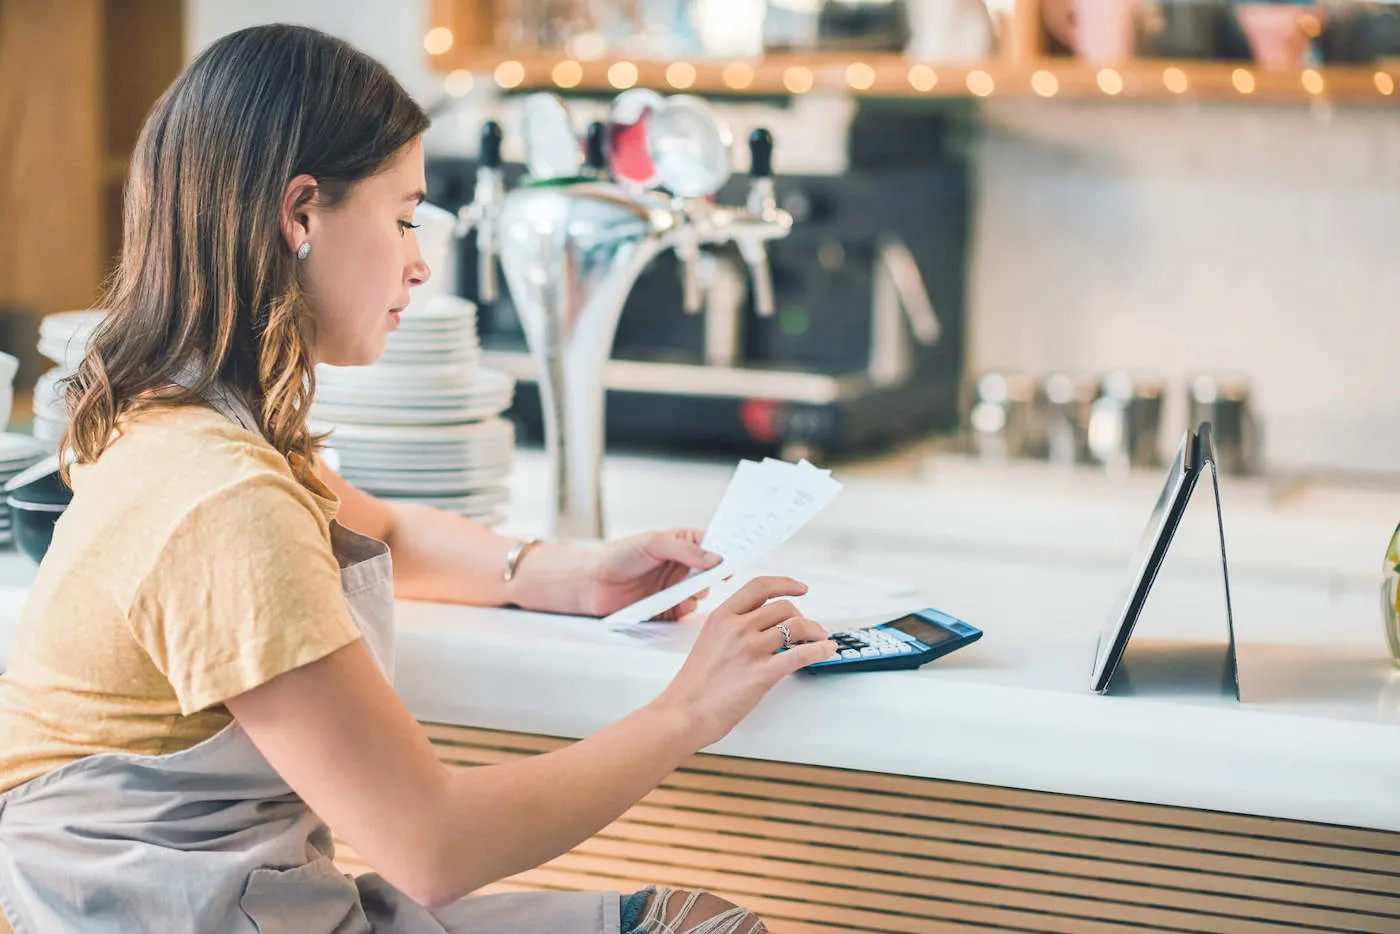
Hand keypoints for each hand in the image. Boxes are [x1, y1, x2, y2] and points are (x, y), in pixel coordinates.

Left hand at [587, 528, 721, 619]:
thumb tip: (716, 558)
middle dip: (712, 576)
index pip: (712, 545)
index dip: (725, 551)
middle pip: (710, 572)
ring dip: (699, 593)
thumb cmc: (619, 555)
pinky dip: (686, 609)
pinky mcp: (667, 608)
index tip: (733, 559)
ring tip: (690, 592)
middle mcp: (682, 566)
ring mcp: (675, 588)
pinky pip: (685, 611)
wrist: (592, 582)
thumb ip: (685, 550)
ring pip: (701, 593)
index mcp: (681, 544)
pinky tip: (680, 605)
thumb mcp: (653, 543)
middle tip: (709, 578)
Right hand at [653, 577, 836, 752]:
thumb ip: (731, 629)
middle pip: (783, 607)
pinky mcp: (762, 673)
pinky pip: (802, 654)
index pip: (759, 587)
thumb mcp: (708, 642)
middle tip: (807, 630)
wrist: (684, 713)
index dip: (785, 584)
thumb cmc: (694, 686)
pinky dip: (820, 650)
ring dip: (815, 632)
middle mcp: (737, 627)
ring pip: (797, 626)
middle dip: (801, 617)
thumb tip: (762, 626)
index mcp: (721, 616)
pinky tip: (826, 650)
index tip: (799, 588)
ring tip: (819, 640)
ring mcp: (750, 649)